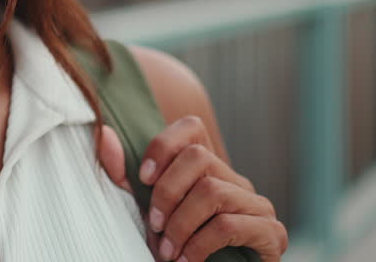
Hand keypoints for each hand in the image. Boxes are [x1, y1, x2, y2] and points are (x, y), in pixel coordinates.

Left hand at [97, 119, 287, 261]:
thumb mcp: (149, 211)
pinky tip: (187, 261)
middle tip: (155, 226)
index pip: (192, 128)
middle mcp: (236, 181)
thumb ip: (127, 178)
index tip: (143, 178)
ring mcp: (258, 205)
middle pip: (198, 157)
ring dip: (181, 225)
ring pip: (212, 191)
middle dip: (167, 192)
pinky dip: (199, 245)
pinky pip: (229, 225)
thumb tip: (104, 136)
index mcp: (209, 171)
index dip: (163, 145)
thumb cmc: (178, 249)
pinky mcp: (271, 234)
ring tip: (168, 252)